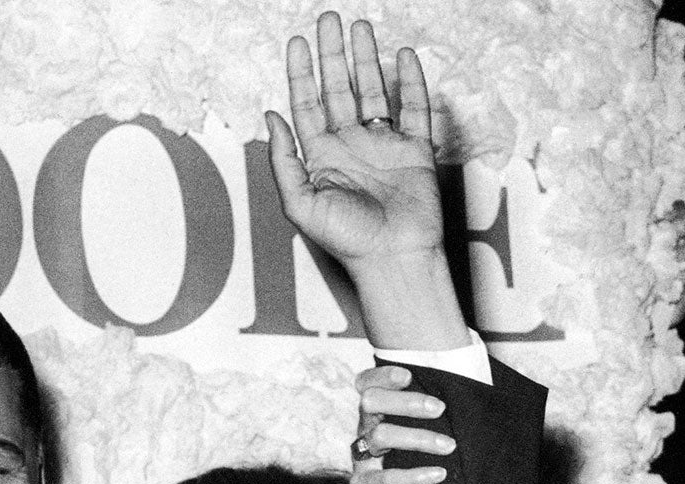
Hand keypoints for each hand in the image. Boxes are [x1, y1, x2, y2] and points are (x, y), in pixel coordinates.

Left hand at [267, 15, 443, 269]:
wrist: (393, 258)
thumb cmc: (347, 241)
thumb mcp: (300, 203)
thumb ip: (283, 159)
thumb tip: (270, 115)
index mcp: (321, 157)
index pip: (307, 105)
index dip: (302, 72)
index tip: (299, 41)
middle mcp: (350, 146)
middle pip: (338, 89)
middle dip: (332, 54)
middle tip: (329, 20)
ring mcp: (382, 145)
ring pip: (373, 91)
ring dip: (366, 59)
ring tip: (361, 28)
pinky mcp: (414, 150)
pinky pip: (413, 108)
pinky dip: (410, 82)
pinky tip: (402, 57)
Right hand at [343, 363, 453, 483]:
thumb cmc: (404, 469)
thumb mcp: (412, 440)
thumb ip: (429, 418)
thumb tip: (477, 396)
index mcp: (375, 415)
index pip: (366, 384)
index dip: (382, 375)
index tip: (409, 375)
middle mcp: (364, 432)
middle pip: (371, 402)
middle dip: (407, 402)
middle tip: (440, 409)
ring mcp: (361, 459)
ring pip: (379, 436)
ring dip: (418, 437)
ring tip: (449, 446)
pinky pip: (383, 479)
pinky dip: (412, 476)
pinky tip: (438, 474)